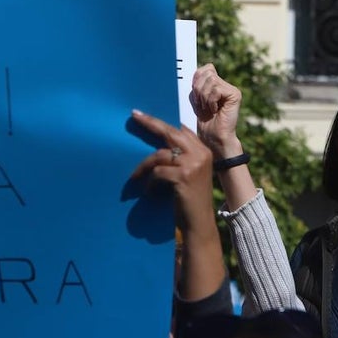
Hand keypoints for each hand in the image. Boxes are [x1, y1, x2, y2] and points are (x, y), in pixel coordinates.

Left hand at [130, 110, 214, 230]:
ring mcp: (192, 164)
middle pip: (170, 133)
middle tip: (134, 116)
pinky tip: (149, 192)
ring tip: (136, 177)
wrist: (199, 222)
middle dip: (150, 123)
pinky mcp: (183, 176)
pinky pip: (158, 172)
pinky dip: (150, 182)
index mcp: (203, 150)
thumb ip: (181, 157)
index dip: (161, 122)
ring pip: (160, 154)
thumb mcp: (190, 173)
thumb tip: (158, 143)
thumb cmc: (190, 199)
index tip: (142, 115)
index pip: (180, 130)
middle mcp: (200, 154)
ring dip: (144, 166)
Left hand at [191, 64, 243, 157]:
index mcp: (216, 84)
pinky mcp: (235, 95)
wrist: (214, 138)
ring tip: (208, 108)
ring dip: (204, 97)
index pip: (205, 69)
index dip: (196, 80)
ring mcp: (231, 89)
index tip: (196, 97)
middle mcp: (225, 85)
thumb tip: (196, 71)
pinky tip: (215, 110)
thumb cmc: (205, 122)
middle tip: (202, 104)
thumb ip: (196, 85)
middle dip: (198, 89)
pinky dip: (211, 101)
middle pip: (207, 73)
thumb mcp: (196, 100)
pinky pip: (216, 90)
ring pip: (211, 80)